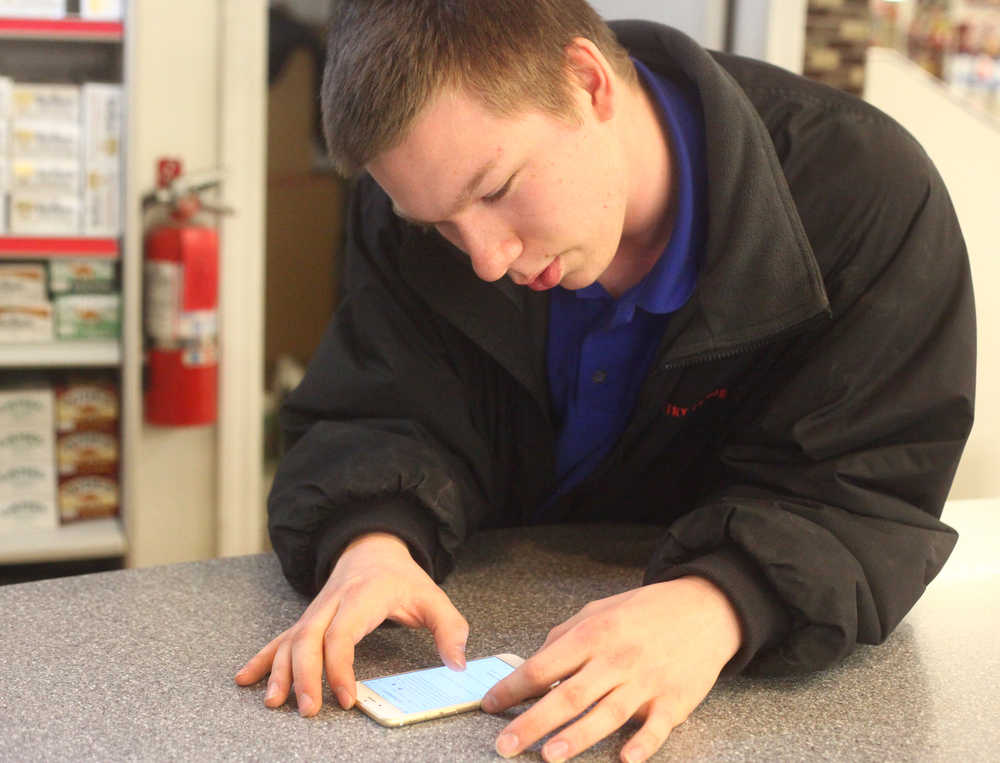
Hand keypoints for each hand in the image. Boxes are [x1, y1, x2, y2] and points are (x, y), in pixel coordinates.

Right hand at [234, 532, 468, 715]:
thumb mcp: (433, 596)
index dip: (339, 668)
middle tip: (308, 710)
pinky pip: (280, 639)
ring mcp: (315, 611)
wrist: (373, 546)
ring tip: (273, 703)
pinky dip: (262, 659)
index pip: (341, 634)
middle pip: (308, 639)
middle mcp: (332, 603)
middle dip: (304, 676)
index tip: (347, 698)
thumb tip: (459, 665)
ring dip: (278, 672)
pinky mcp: (306, 619)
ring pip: (289, 640)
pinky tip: (245, 679)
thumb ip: (450, 629)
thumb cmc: (402, 577)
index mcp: (362, 597)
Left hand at [481, 577, 741, 761]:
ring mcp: (647, 681)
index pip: (544, 665)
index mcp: (593, 634)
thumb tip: (531, 666)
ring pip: (607, 714)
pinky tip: (625, 759)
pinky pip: (656, 727)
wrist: (704, 608)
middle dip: (534, 722)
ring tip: (549, 756)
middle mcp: (617, 659)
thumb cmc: (643, 612)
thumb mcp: (598, 611)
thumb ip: (564, 638)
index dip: (514, 687)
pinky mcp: (675, 701)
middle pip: (569, 695)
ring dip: (578, 737)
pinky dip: (642, 744)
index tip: (489, 705)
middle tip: (505, 745)